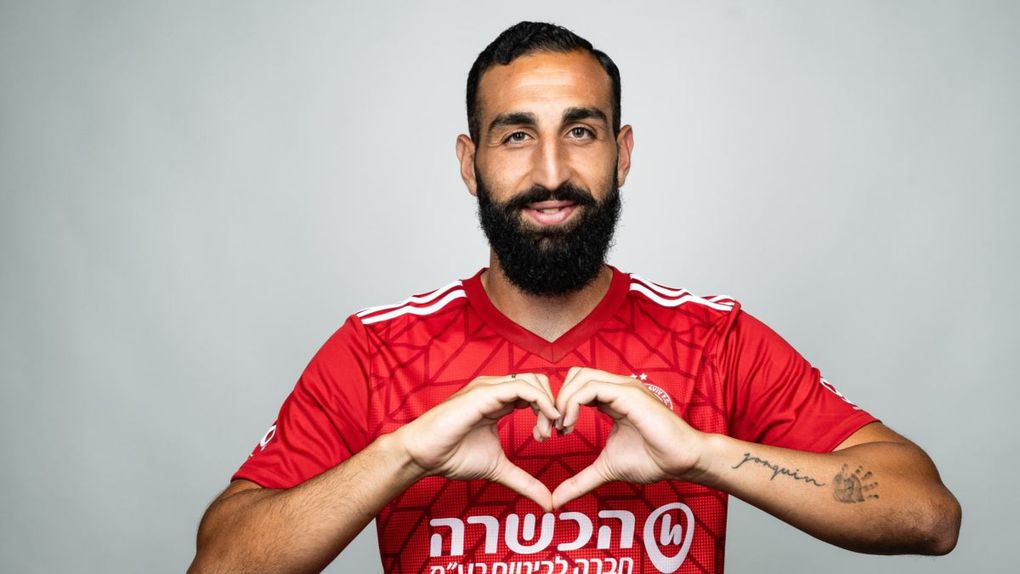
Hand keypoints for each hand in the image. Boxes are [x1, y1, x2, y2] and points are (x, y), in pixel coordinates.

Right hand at [393, 373, 559, 509]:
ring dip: (548, 406)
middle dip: (553, 406)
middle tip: (551, 435)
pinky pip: (521, 388)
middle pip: (540, 382)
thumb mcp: (498, 469)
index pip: (536, 393)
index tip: (552, 436)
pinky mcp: (484, 393)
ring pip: (534, 382)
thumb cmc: (452, 456)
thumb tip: (548, 502)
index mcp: (500, 401)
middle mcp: (496, 389)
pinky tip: (544, 422)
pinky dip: (540, 402)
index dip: (550, 411)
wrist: (423, 455)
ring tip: (543, 434)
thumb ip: (524, 481)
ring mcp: (490, 388)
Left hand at [551, 367, 707, 508]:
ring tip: (563, 428)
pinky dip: (573, 404)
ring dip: (563, 401)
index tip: (555, 433)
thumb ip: (580, 480)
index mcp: (612, 398)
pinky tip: (571, 426)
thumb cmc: (653, 460)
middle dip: (557, 399)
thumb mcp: (605, 469)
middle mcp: (617, 387)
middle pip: (575, 374)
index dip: (560, 405)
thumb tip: (556, 500)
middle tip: (554, 429)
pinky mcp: (628, 394)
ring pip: (580, 377)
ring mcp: (623, 388)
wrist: (681, 461)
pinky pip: (591, 388)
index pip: (577, 386)